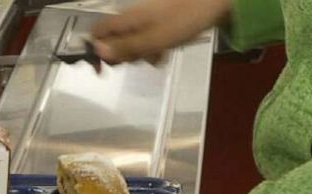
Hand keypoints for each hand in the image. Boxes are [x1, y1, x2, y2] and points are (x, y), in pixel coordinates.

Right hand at [91, 0, 231, 62]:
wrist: (215, 2)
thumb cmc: (184, 20)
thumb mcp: (153, 40)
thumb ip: (126, 47)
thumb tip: (98, 52)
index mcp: (127, 18)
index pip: (98, 32)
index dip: (96, 50)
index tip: (103, 69)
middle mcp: (133, 17)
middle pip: (115, 40)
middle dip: (124, 55)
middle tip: (140, 60)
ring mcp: (148, 18)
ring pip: (133, 41)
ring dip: (141, 54)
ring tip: (159, 56)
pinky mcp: (161, 22)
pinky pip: (149, 38)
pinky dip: (154, 47)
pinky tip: (166, 51)